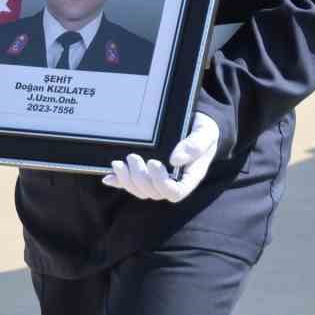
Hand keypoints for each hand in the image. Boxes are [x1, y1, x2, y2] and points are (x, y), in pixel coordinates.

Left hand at [102, 112, 219, 202]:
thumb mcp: (206, 132)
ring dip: (127, 180)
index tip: (153, 163)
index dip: (161, 183)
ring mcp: (158, 178)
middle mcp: (173, 181)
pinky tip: (109, 177)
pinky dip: (118, 181)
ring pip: (140, 191)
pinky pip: (130, 183)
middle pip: (153, 193)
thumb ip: (195, 145)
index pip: (175, 192)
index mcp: (189, 176)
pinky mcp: (146, 172)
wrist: (196, 121)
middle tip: (133, 157)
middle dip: (140, 178)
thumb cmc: (204, 129)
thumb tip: (175, 160)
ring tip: (118, 163)